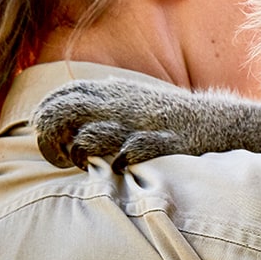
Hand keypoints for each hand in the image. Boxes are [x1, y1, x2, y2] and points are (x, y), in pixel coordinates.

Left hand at [32, 80, 186, 170]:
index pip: (61, 95)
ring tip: (84, 165)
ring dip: (80, 154)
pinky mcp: (159, 144)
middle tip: (58, 157)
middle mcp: (119, 105)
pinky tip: (120, 168)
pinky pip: (130, 153)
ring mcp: (139, 125)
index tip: (48, 137)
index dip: (45, 115)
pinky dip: (119, 162)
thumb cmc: (167, 116)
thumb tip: (64, 108)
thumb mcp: (130, 99)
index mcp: (110, 91)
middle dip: (52, 137)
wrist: (216, 121)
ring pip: (90, 136)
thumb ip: (99, 101)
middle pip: (64, 113)